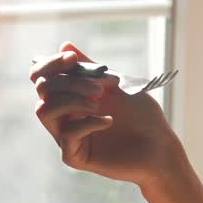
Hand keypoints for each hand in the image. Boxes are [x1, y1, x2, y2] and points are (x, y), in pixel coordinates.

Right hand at [30, 41, 175, 185]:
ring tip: (98, 102)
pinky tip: (109, 122)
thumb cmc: (141, 115)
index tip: (73, 59)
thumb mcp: (116, 84)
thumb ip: (90, 68)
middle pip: (43, 89)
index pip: (41, 77)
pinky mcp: (74, 156)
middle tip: (99, 88)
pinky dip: (87, 122)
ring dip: (71, 101)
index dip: (51, 64)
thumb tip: (65, 45)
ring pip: (44, 111)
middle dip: (70, 82)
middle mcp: (63, 116)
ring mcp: (66, 137)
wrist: (160, 146)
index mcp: (70, 97)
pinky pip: (66, 135)